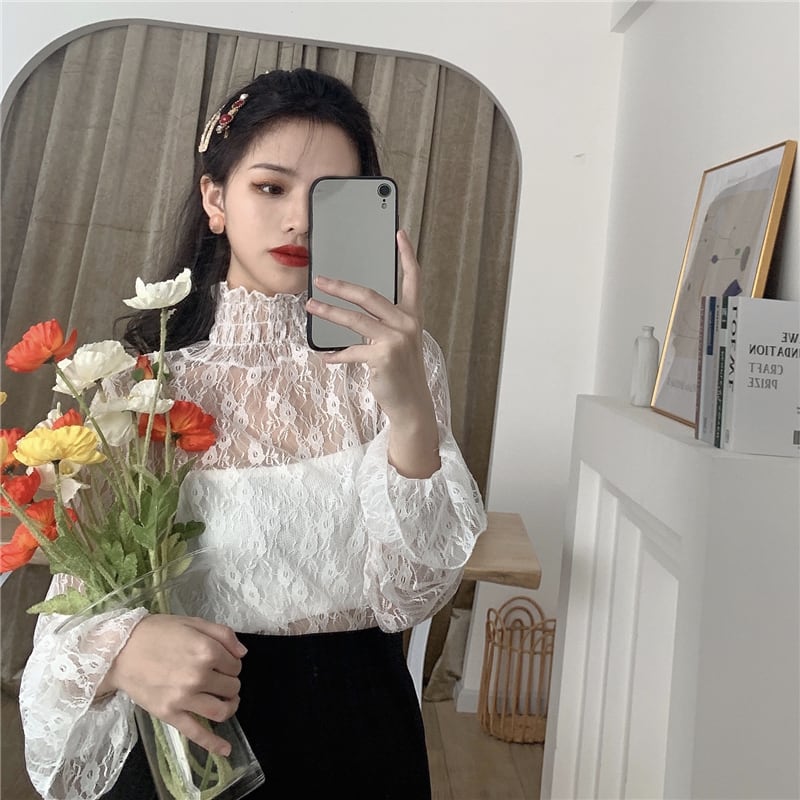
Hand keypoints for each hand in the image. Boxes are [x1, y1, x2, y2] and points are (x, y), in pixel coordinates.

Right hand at [99, 614, 245, 755]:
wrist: (120, 650)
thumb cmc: (157, 633)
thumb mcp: (193, 622)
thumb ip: (223, 634)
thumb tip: (243, 653)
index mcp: (207, 650)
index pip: (236, 665)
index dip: (231, 663)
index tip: (221, 661)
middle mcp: (199, 676)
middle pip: (232, 687)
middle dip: (229, 682)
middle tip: (218, 677)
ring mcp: (184, 698)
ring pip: (221, 710)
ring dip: (229, 706)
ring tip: (225, 701)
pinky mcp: (170, 715)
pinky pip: (196, 733)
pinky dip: (214, 744)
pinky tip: (226, 750)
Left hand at [306, 230, 440, 477]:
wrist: (411, 404)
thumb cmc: (400, 371)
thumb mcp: (397, 342)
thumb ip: (382, 324)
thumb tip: (351, 310)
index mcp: (412, 316)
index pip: (412, 278)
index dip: (406, 255)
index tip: (399, 233)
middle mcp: (407, 324)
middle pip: (370, 296)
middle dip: (342, 286)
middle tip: (320, 279)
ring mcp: (396, 340)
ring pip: (355, 320)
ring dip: (329, 312)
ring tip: (310, 307)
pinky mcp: (383, 357)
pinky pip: (352, 351)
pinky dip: (337, 355)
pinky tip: (326, 358)